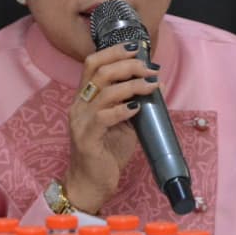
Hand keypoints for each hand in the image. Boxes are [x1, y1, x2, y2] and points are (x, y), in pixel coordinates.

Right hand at [64, 41, 160, 213]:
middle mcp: (79, 106)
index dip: (113, 52)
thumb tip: (156, 85)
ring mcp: (81, 122)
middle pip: (98, 71)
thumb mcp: (123, 124)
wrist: (91, 185)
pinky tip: (138, 108)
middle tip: (149, 69)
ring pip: (104, 91)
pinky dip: (124, 109)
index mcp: (85, 99)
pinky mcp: (86, 139)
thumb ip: (133, 104)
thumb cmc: (107, 154)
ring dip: (132, 85)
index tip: (136, 48)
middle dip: (127, 65)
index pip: (92, 64)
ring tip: (151, 85)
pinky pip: (105, 117)